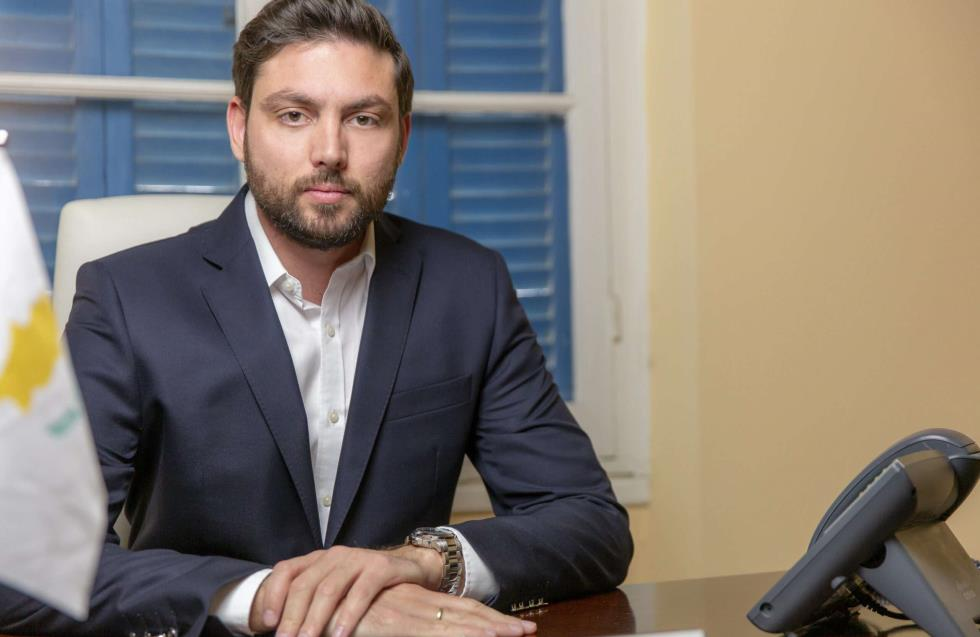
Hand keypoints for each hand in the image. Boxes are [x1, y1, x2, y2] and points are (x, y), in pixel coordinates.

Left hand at [250, 544, 442, 636]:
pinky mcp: (381, 567)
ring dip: (316, 620)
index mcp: (318, 559)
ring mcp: (358, 559)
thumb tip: (285, 629)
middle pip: (305, 585)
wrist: (411, 567)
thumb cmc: (367, 585)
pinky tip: (341, 635)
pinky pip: (361, 592)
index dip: (273, 595)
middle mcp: (335, 556)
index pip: (287, 571)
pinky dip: (349, 615)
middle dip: (292, 617)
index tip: (267, 623)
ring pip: (329, 590)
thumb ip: (313, 601)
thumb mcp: (337, 589)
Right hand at [337, 583, 536, 636]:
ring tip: (515, 634)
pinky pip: (430, 631)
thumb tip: (423, 630)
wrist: (304, 609)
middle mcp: (413, 604)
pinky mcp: (392, 624)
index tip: (516, 628)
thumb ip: (401, 625)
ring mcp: (405, 613)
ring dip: (485, 629)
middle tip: (529, 631)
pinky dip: (456, 634)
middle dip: (497, 624)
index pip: (458, 610)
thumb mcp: (378, 624)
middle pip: (464, 613)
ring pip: (454, 621)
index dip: (486, 619)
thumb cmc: (339, 621)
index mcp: (412, 603)